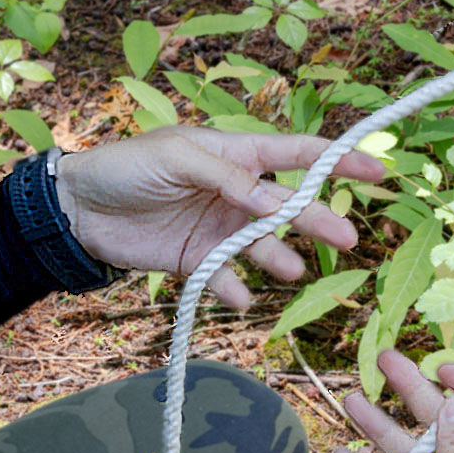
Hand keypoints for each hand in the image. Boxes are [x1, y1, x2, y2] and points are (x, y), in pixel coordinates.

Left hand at [53, 126, 384, 308]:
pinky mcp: (198, 260)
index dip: (338, 159)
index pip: (297, 154)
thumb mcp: (179, 158)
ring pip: (262, 247)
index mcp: (236, 155)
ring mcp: (220, 229)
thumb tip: (276, 203)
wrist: (77, 209)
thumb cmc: (126, 166)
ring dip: (278, 259)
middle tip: (348, 238)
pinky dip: (235, 290)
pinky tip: (242, 298)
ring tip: (290, 272)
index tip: (376, 167)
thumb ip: (231, 179)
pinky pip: (226, 279)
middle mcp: (237, 193)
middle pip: (289, 207)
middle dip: (319, 220)